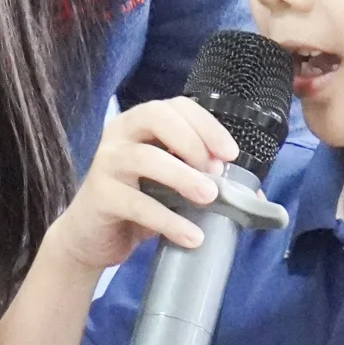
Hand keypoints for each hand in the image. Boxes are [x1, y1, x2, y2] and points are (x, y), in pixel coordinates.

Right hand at [47, 97, 238, 277]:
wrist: (90, 237)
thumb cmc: (135, 203)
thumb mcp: (171, 188)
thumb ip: (204, 182)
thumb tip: (254, 196)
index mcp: (140, 124)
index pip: (176, 107)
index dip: (207, 125)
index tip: (230, 153)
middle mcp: (120, 135)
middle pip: (156, 117)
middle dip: (193, 141)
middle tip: (215, 171)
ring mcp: (106, 163)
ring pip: (145, 157)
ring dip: (183, 176)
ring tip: (209, 197)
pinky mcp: (100, 196)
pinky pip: (136, 203)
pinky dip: (168, 220)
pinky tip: (191, 235)